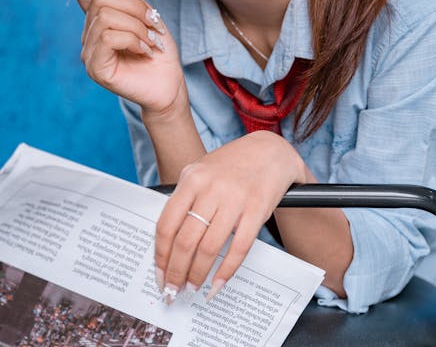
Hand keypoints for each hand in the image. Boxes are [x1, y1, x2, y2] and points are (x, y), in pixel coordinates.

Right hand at [72, 0, 185, 114]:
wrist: (170, 83)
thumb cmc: (158, 49)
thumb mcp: (143, 12)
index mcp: (98, 19)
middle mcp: (89, 34)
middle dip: (134, 6)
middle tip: (153, 24)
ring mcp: (89, 52)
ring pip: (106, 17)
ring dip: (137, 26)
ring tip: (152, 40)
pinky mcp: (96, 68)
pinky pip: (107, 37)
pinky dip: (132, 39)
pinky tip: (145, 50)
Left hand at [154, 131, 306, 302]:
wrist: (270, 150)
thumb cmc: (231, 164)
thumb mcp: (201, 171)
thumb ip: (184, 198)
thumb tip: (167, 240)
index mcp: (192, 178)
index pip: (167, 224)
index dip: (161, 256)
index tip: (159, 276)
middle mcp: (211, 188)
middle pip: (185, 240)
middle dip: (176, 272)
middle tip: (173, 291)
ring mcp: (235, 198)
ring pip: (209, 248)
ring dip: (197, 275)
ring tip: (192, 289)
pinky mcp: (257, 209)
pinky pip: (238, 248)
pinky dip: (225, 272)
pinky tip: (217, 284)